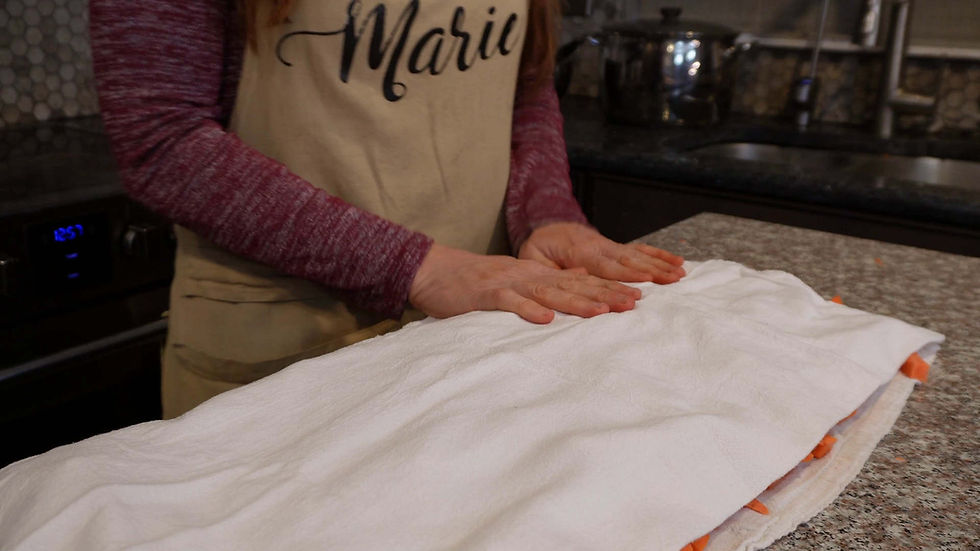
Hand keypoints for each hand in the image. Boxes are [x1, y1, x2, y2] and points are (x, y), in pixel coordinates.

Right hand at [409, 244, 642, 323]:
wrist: (433, 270)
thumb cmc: (475, 283)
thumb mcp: (516, 280)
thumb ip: (547, 282)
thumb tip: (580, 281)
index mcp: (537, 274)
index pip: (580, 280)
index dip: (609, 287)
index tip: (638, 297)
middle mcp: (529, 275)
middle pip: (573, 284)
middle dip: (605, 293)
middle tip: (635, 303)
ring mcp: (508, 283)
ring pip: (548, 292)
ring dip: (576, 302)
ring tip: (602, 311)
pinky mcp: (486, 294)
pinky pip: (510, 302)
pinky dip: (528, 310)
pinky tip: (546, 320)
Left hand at [518, 222, 684, 283]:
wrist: (548, 227)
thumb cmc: (539, 248)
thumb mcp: (533, 258)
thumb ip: (550, 267)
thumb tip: (576, 273)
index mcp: (579, 252)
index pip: (605, 267)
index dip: (625, 275)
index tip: (645, 282)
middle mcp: (599, 247)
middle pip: (628, 261)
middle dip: (652, 271)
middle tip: (673, 280)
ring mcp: (610, 245)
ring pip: (638, 255)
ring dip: (660, 264)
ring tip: (681, 273)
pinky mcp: (616, 247)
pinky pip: (640, 250)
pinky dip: (659, 254)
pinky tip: (677, 261)